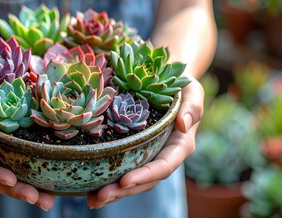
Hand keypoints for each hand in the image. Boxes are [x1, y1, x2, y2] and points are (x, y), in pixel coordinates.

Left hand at [87, 78, 203, 208]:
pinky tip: (89, 189)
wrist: (167, 81)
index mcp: (180, 145)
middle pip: (145, 180)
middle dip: (123, 191)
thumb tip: (183, 125)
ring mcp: (149, 156)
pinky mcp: (136, 152)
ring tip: (91, 200)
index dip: (145, 175)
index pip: (164, 166)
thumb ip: (192, 108)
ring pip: (134, 181)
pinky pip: (123, 169)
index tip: (125, 180)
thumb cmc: (181, 85)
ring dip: (114, 192)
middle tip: (99, 197)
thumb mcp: (191, 91)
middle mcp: (165, 155)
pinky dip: (108, 180)